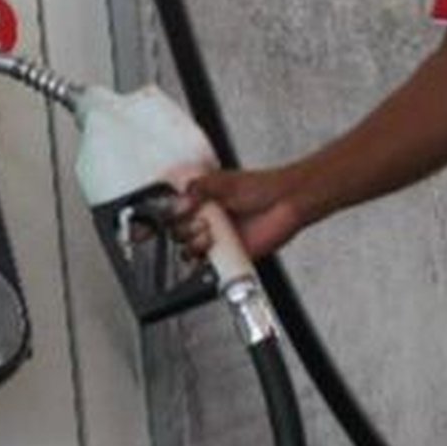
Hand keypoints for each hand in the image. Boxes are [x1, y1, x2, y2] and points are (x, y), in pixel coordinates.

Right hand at [166, 167, 310, 260]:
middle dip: (182, 227)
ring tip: (210, 232)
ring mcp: (217, 238)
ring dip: (194, 241)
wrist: (287, 203)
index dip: (165, 216)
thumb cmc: (263, 187)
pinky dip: (205, 259)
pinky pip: (209, 265)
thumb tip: (181, 194)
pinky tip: (212, 246)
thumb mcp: (226, 181)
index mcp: (202, 201)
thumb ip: (200, 187)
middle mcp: (207, 220)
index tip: (159, 218)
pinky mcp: (229, 254)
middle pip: (177, 232)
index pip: (173, 212)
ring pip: (189, 249)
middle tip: (197, 219)